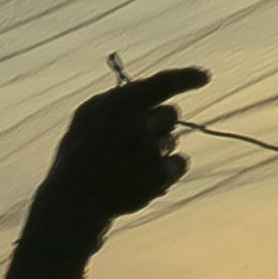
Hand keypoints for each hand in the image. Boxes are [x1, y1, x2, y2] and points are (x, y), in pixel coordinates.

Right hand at [35, 65, 206, 238]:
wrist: (74, 201)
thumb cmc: (80, 156)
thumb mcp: (88, 118)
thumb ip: (119, 101)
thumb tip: (154, 91)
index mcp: (116, 104)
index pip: (161, 84)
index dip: (186, 77)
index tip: (204, 77)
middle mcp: (134, 123)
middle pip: (171, 113)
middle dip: (159, 124)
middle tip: (136, 141)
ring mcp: (148, 150)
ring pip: (173, 140)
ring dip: (158, 151)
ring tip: (130, 166)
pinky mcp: (159, 174)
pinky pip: (181, 163)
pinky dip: (169, 171)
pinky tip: (145, 179)